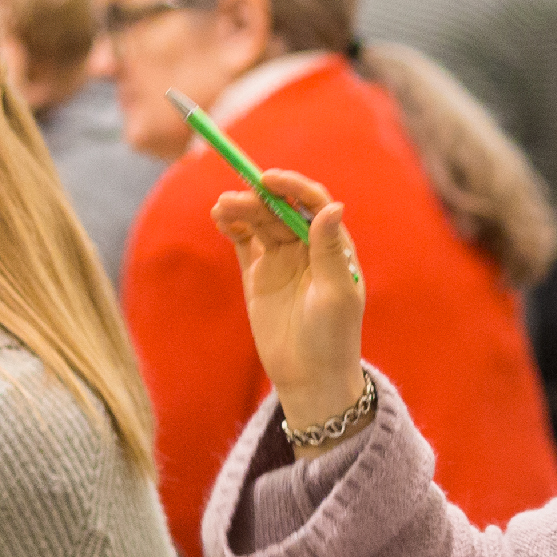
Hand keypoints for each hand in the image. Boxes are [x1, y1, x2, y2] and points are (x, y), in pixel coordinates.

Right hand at [210, 170, 367, 452]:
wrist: (310, 377)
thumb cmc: (332, 337)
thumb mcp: (335, 294)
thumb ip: (329, 250)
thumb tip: (333, 205)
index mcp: (333, 245)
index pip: (313, 203)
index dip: (293, 186)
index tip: (270, 180)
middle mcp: (307, 245)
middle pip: (280, 209)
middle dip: (258, 200)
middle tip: (235, 198)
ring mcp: (281, 258)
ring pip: (259, 222)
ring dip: (241, 209)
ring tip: (222, 207)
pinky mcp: (258, 273)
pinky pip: (244, 241)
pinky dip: (232, 226)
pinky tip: (220, 217)